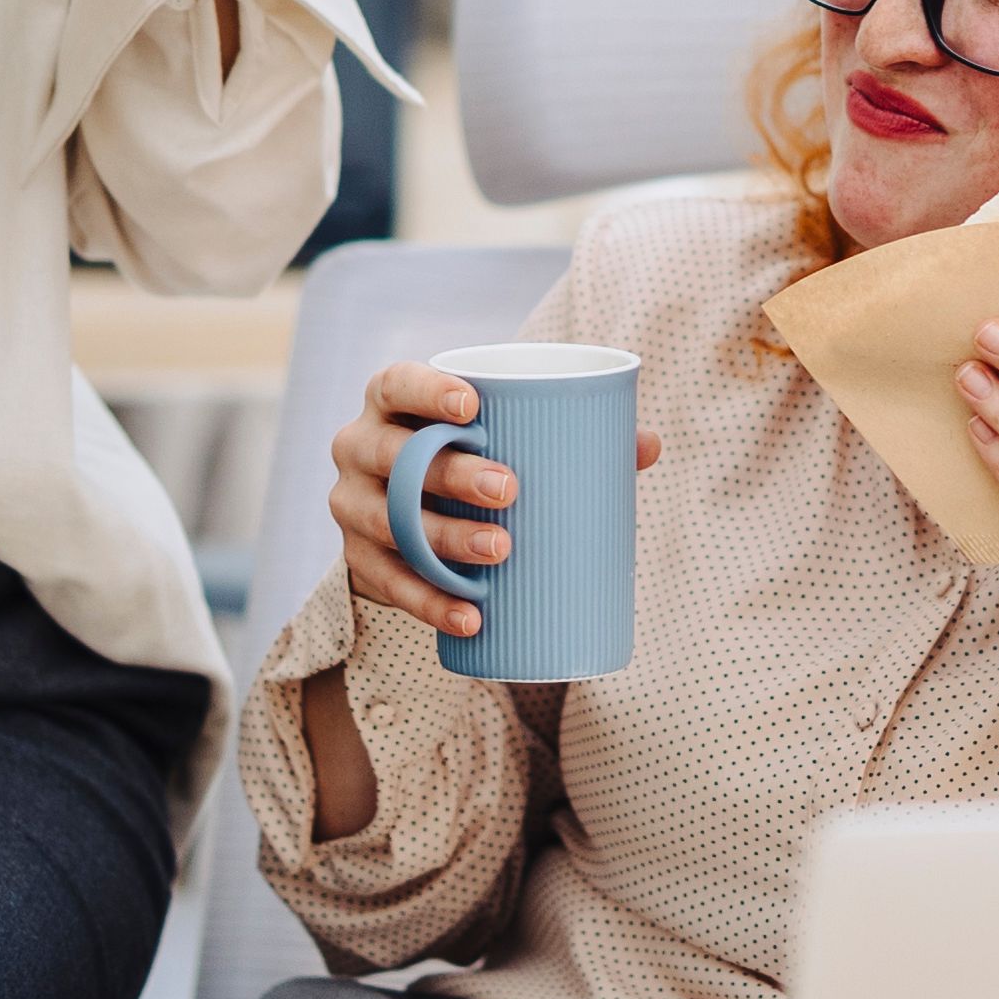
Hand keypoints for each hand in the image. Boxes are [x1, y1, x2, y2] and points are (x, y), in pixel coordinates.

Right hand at [330, 361, 661, 643]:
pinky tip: (470, 615)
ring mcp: (351, 506)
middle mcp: (358, 447)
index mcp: (390, 402)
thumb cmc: (470, 457)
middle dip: (450, 472)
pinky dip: (431, 602)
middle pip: (395, 458)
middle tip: (509, 489)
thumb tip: (648, 445)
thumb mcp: (501, 437)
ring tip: (502, 550)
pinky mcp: (357, 561)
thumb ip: (572, 434)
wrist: (410, 517)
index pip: (395, 384)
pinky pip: (389, 584)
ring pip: (390, 523)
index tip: (475, 405)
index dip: (427, 390)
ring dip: (445, 539)